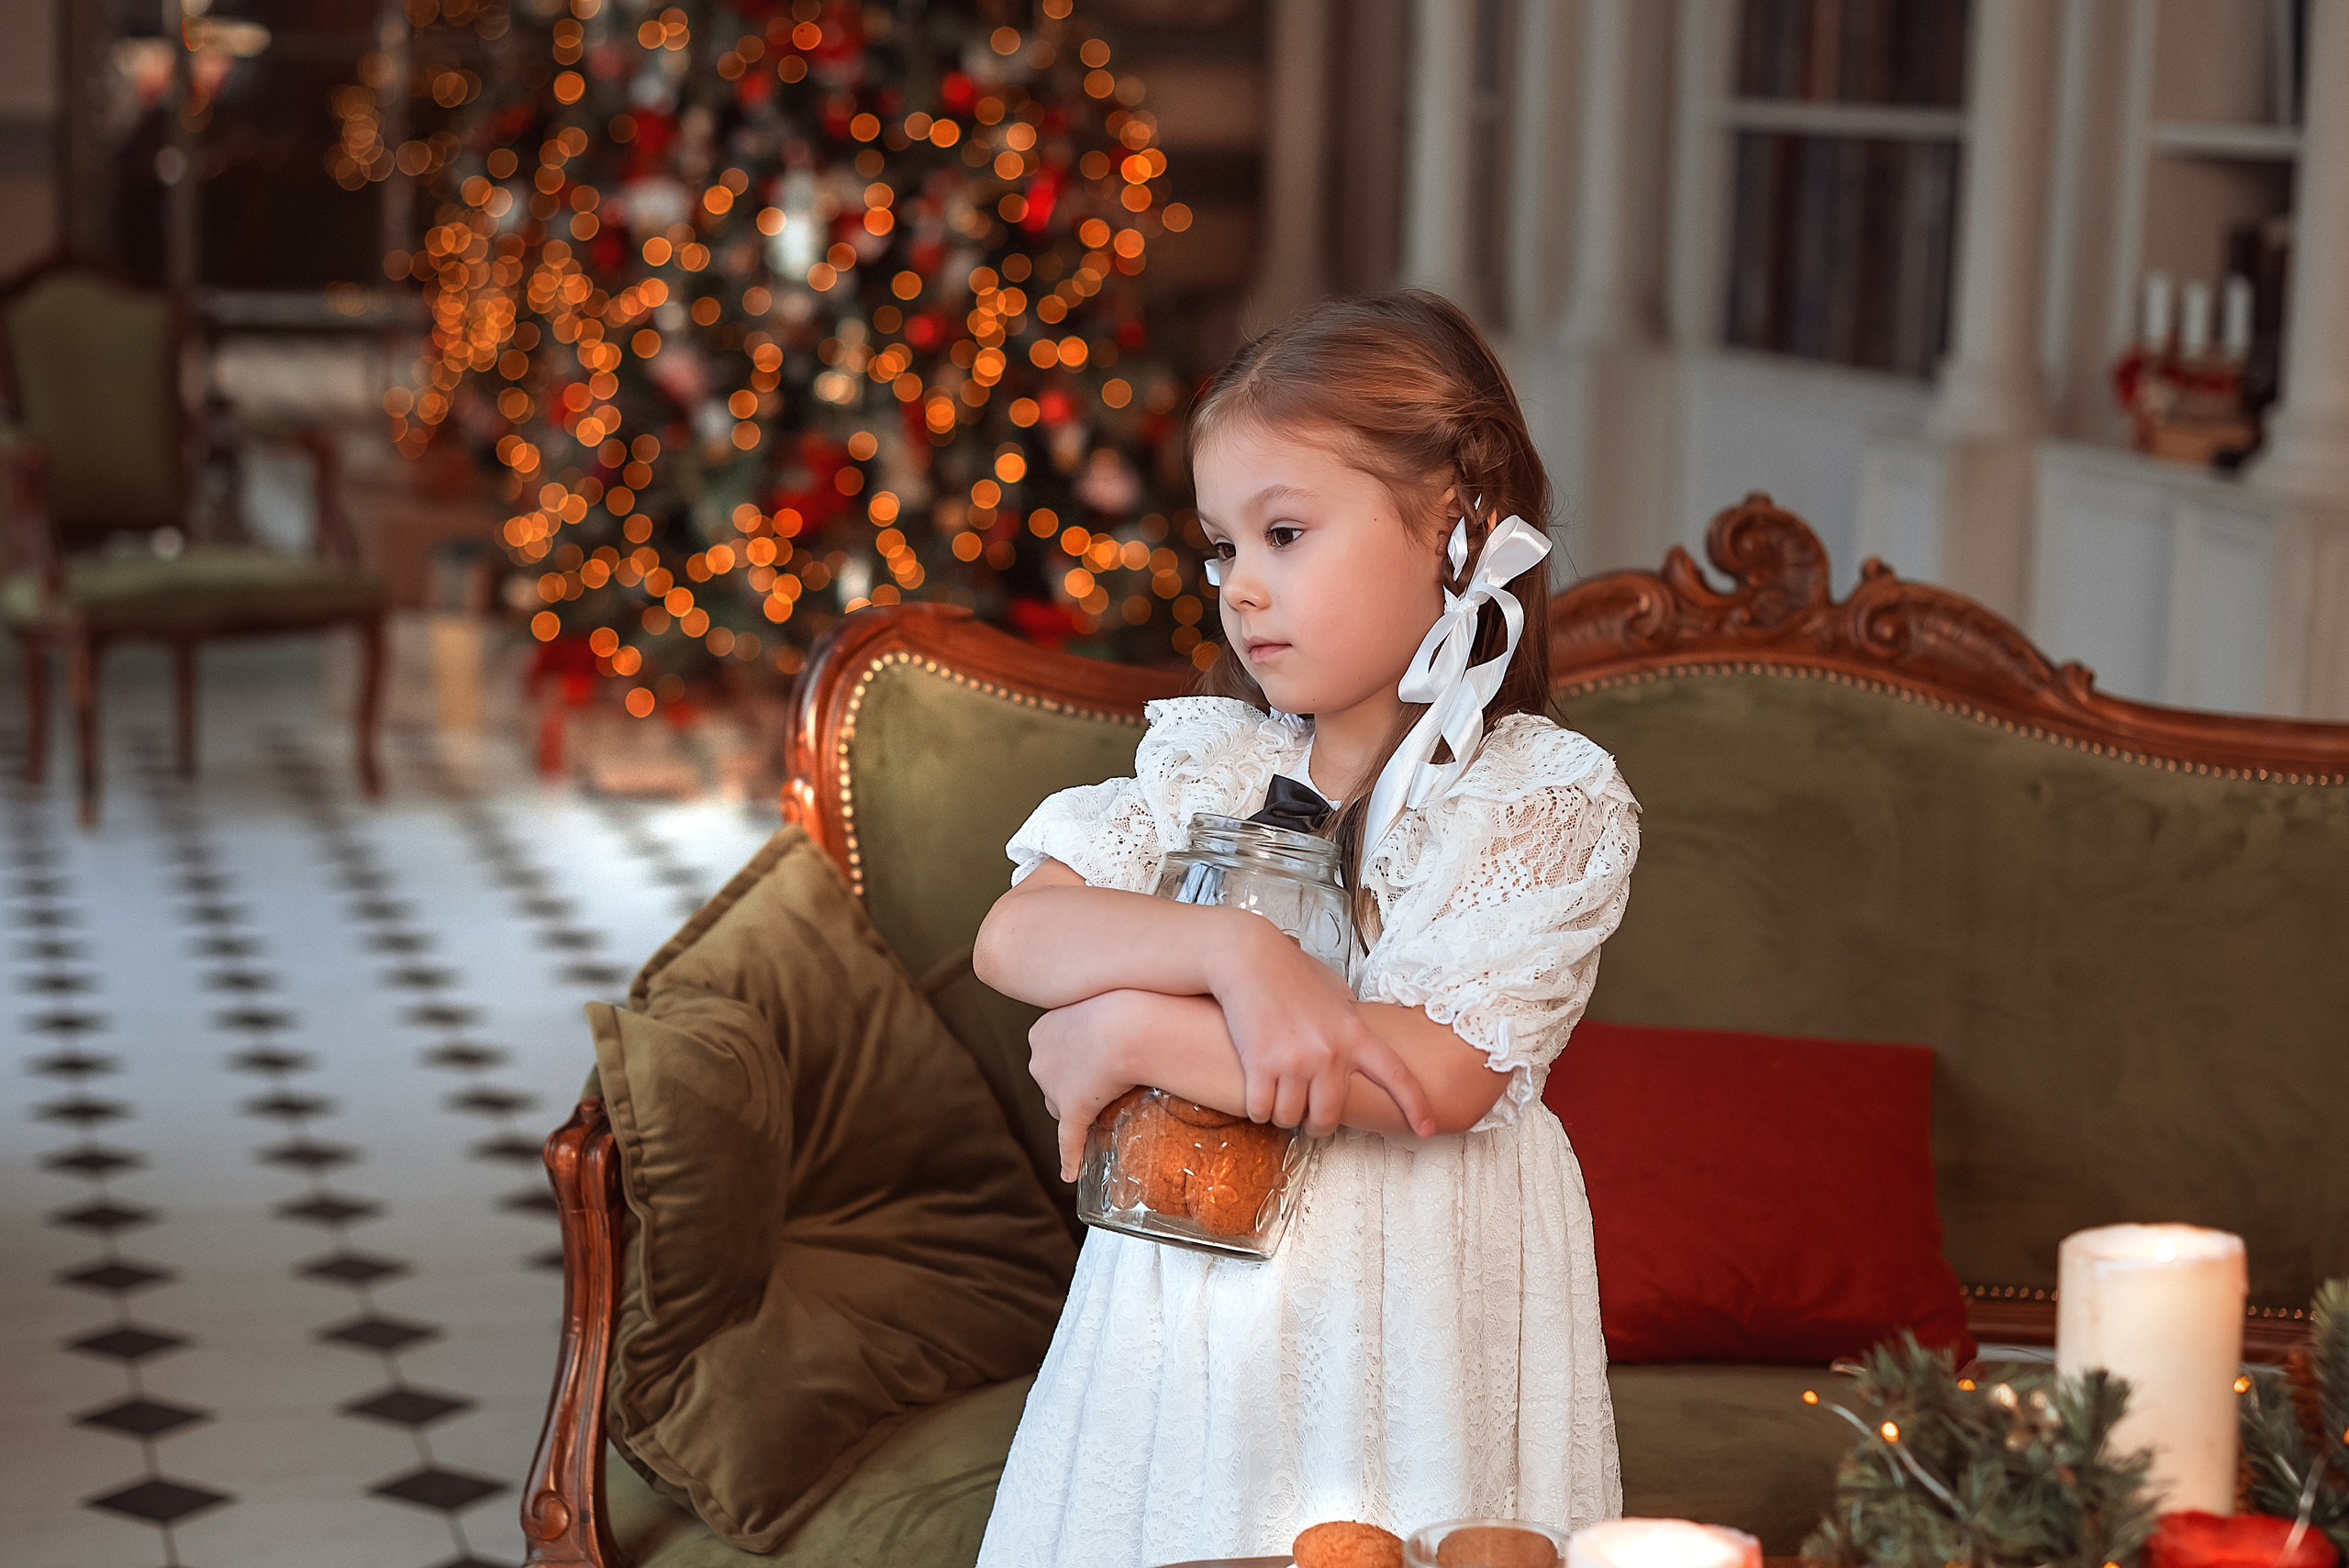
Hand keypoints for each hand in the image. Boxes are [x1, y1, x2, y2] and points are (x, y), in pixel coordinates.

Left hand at [1027, 990, 1145, 1182]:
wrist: (1129, 1025)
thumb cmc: (1123, 1003)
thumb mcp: (1099, 999)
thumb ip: (1096, 1014)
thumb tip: (1112, 1020)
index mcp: (1040, 1031)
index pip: (1050, 1053)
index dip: (1072, 1058)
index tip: (1093, 1054)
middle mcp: (1038, 1059)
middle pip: (1051, 1082)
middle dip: (1072, 1083)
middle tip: (1103, 1076)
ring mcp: (1053, 1088)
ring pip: (1061, 1106)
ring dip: (1077, 1110)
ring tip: (1106, 1103)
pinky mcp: (1073, 1110)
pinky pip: (1068, 1140)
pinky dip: (1068, 1158)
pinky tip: (1069, 1173)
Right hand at [1211, 914, 1434, 1139]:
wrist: (1248, 957)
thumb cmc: (1290, 972)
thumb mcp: (1334, 993)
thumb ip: (1350, 1021)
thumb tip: (1361, 1037)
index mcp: (1354, 1034)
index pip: (1396, 1075)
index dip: (1414, 1105)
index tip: (1425, 1129)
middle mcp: (1329, 1051)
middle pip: (1328, 1116)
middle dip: (1318, 1125)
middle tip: (1310, 1120)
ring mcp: (1295, 1060)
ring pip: (1291, 1117)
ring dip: (1282, 1114)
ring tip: (1278, 1099)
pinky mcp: (1261, 1064)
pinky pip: (1262, 1110)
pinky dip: (1258, 1109)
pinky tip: (1257, 1094)